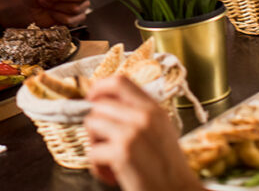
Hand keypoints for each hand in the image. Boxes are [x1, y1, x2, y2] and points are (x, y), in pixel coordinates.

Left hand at [85, 76, 203, 190]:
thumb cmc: (167, 169)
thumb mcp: (160, 132)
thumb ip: (138, 115)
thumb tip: (104, 105)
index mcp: (154, 110)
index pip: (119, 82)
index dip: (98, 88)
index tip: (91, 100)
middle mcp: (145, 117)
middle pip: (99, 104)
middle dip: (94, 125)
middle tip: (102, 144)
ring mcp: (133, 133)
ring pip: (92, 123)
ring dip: (94, 145)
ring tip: (110, 161)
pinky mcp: (123, 152)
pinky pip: (93, 152)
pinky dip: (98, 167)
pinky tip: (113, 176)